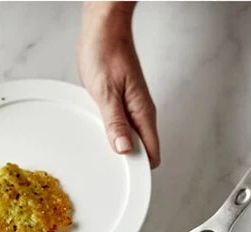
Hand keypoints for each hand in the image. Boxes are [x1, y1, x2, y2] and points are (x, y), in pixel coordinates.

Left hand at [77, 2, 160, 167]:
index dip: (140, 172)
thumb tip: (123, 149)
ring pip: (131, 140)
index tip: (127, 182)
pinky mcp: (122, 104)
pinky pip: (122, 128)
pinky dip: (112, 135)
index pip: (151, 154)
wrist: (104, 29)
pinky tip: (99, 136)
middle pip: (142, 152)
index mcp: (142, 113)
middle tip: (109, 175)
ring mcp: (132, 109)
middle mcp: (141, 113)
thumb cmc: (105, 52)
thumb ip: (115, 122)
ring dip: (118, 150)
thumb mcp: (106, 91)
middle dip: (128, 165)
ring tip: (102, 158)